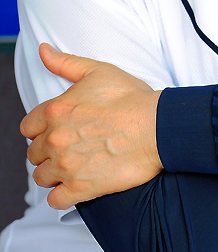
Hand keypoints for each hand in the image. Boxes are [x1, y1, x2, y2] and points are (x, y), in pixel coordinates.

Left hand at [20, 44, 161, 209]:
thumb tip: (43, 50)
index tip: (57, 130)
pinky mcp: (81, 188)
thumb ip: (65, 62)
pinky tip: (76, 186)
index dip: (41, 129)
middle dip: (49, 151)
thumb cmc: (131, 98)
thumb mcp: (97, 71)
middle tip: (70, 147)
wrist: (156, 126)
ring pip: (41, 177)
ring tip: (74, 166)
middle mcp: (55, 139)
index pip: (27, 128)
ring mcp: (66, 166)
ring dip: (54, 173)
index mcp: (55, 111)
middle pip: (34, 154)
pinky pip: (55, 200)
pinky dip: (63, 196)